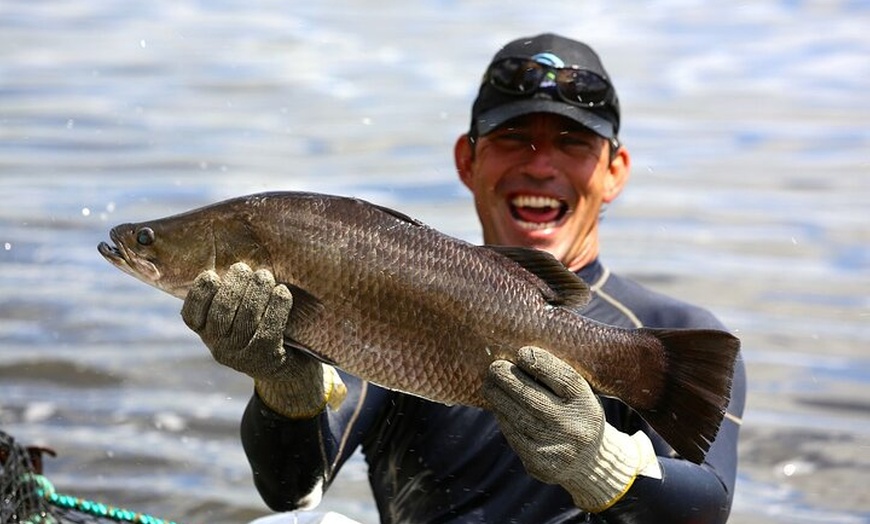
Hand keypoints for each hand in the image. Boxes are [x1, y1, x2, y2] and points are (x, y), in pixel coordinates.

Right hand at [181, 262, 344, 417]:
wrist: (289, 367)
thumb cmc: (261, 327)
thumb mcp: (239, 313)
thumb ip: (232, 291)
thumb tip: (234, 255)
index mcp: (207, 333)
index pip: (191, 315)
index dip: (199, 294)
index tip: (211, 275)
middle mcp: (219, 347)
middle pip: (221, 312)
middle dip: (233, 286)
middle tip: (245, 268)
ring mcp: (241, 356)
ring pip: (245, 319)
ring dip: (256, 292)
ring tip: (265, 275)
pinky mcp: (265, 360)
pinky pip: (268, 330)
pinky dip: (277, 307)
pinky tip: (283, 292)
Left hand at [482, 346, 658, 512]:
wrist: (589, 462)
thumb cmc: (577, 415)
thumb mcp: (580, 395)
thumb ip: (557, 378)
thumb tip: (518, 356)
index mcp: (586, 404)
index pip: (563, 378)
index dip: (540, 363)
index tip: (522, 352)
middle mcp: (572, 426)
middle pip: (532, 397)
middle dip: (507, 378)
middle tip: (495, 367)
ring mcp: (555, 447)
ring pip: (517, 417)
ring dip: (498, 397)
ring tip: (489, 384)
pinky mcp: (539, 463)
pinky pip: (513, 435)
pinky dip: (502, 417)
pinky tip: (498, 406)